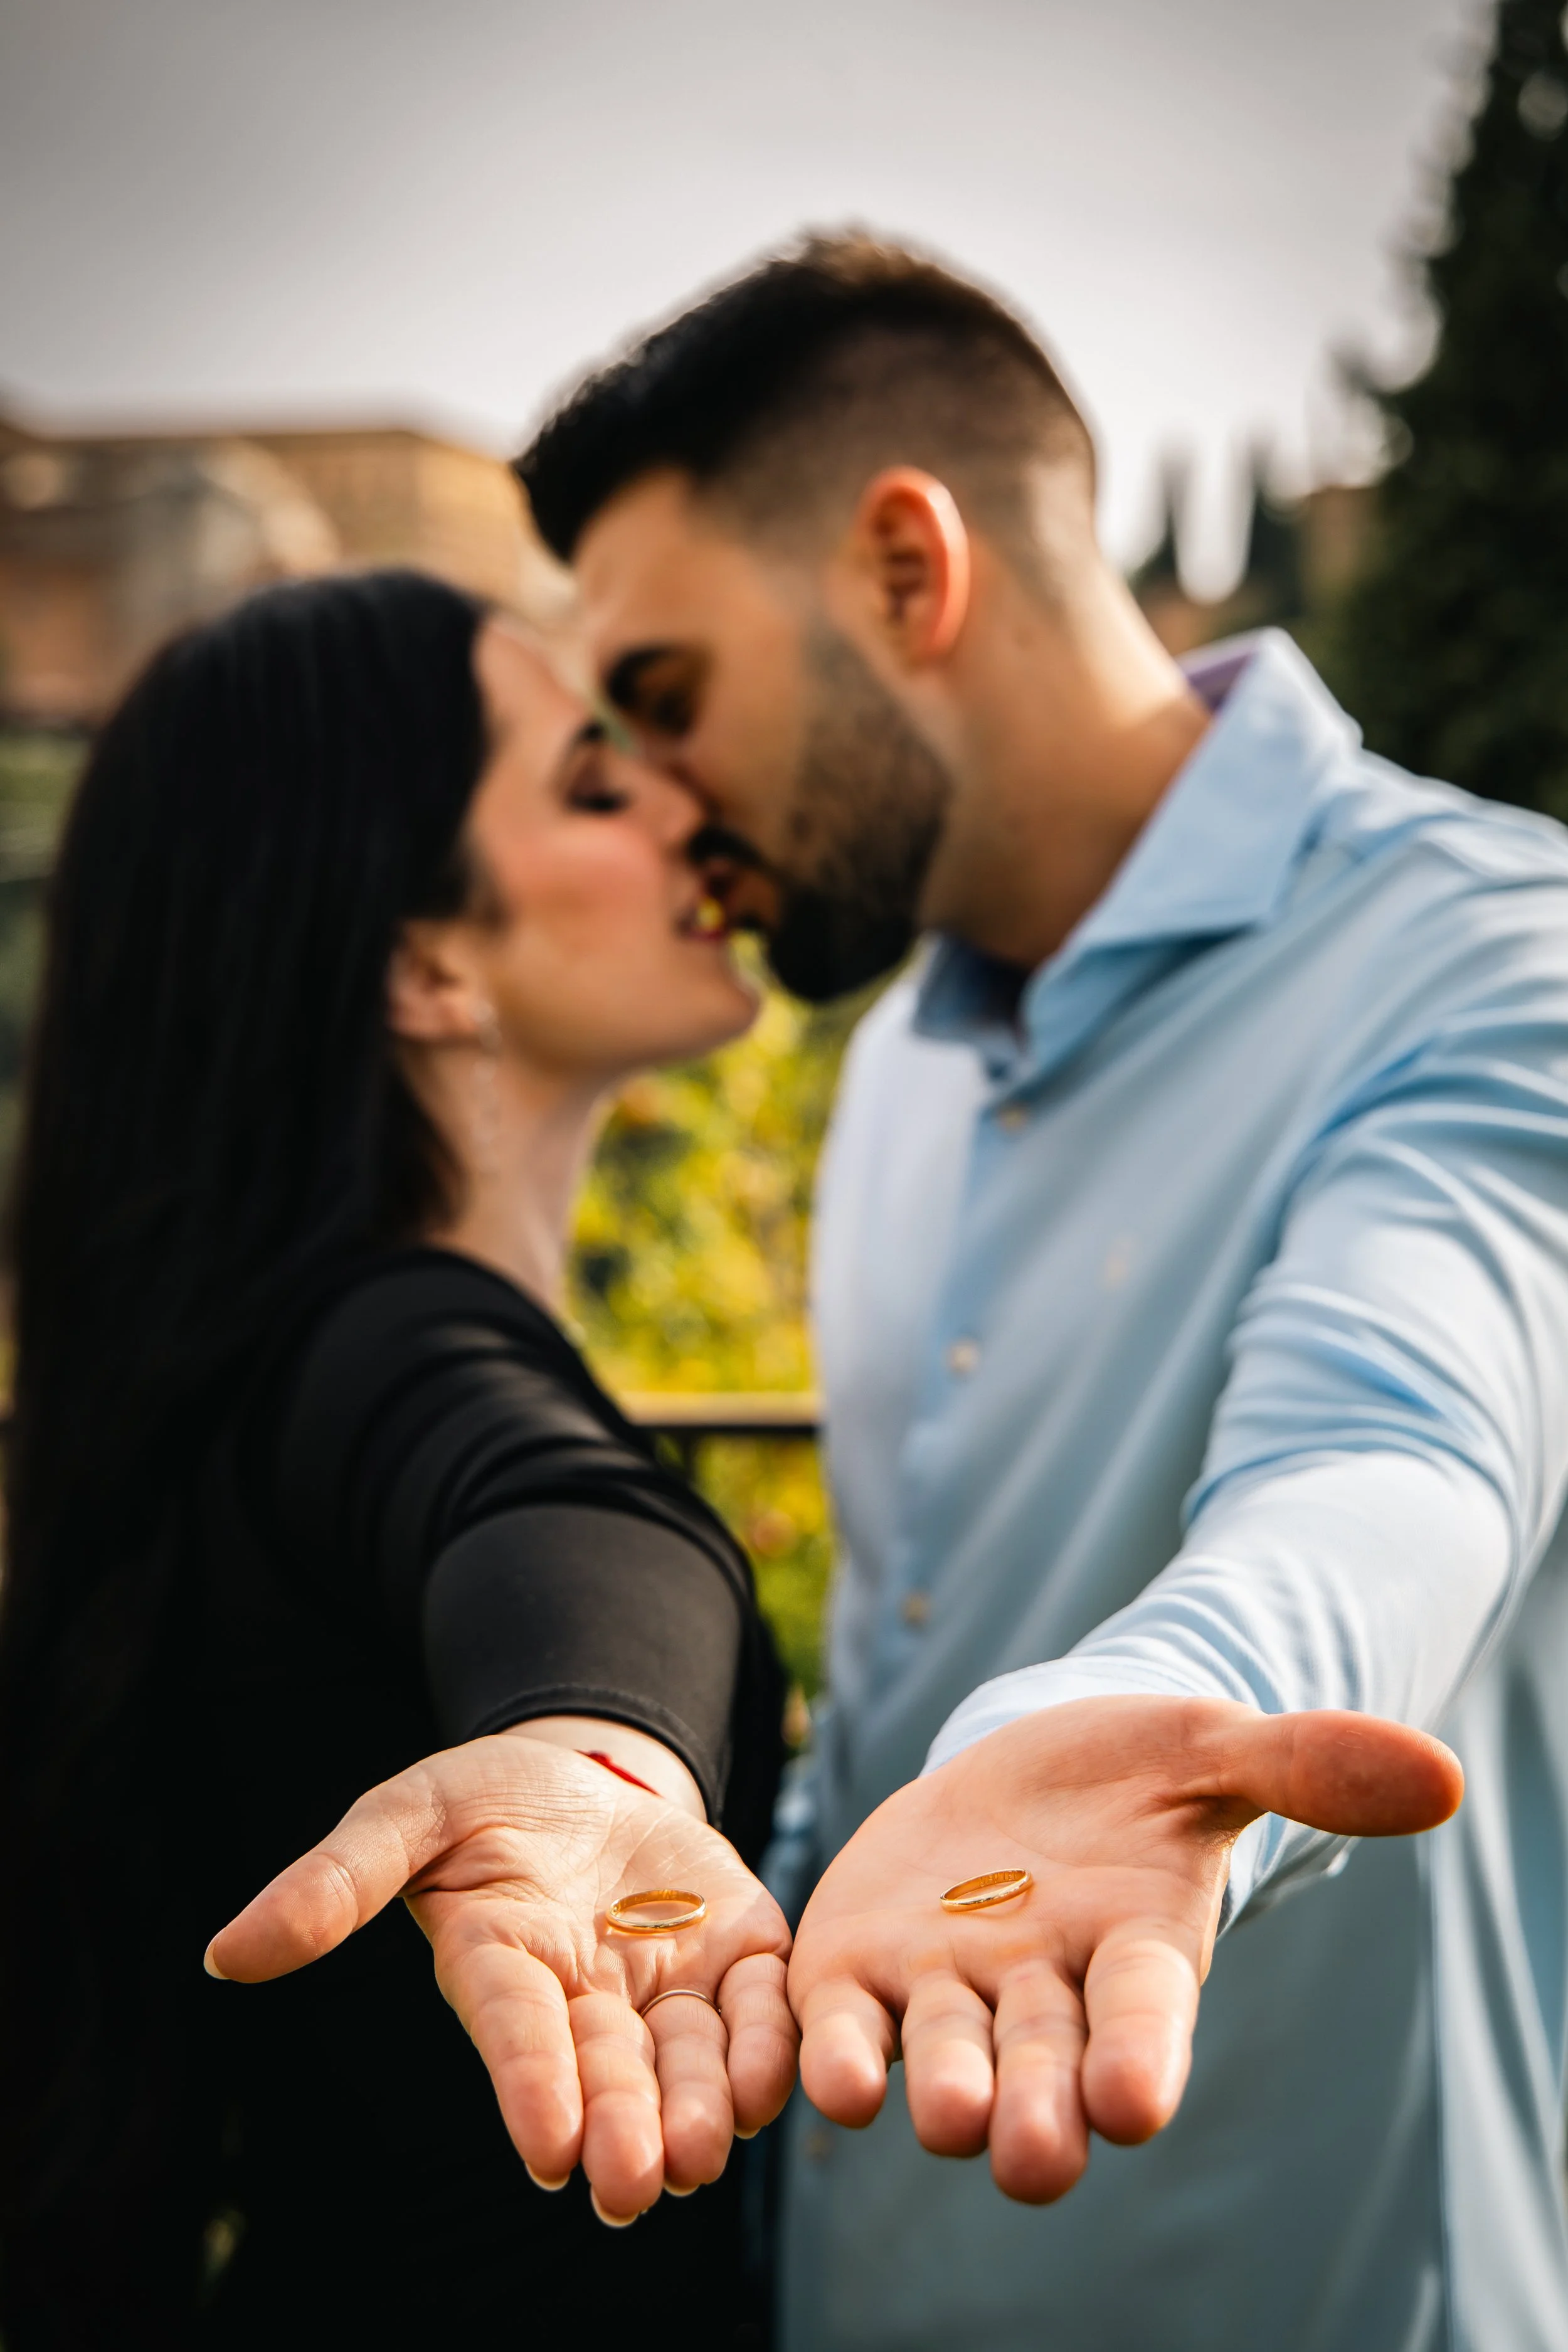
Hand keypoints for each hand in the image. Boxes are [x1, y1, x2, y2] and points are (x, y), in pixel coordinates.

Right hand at [205, 1729, 795, 2221]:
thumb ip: (338, 1881)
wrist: (587, 1771)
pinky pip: (759, 2007)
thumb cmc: (480, 1799)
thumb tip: (227, 1956)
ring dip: (700, 2109)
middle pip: (607, 2073)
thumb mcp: (405, 1814)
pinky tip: (779, 2079)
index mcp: (503, 1967)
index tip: (547, 2151)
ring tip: (704, 2155)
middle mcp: (586, 1999)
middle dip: (621, 2130)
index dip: (531, 2088)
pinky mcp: (737, 1951)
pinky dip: (768, 2043)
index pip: (518, 2034)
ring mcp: (665, 1981)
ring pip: (688, 2061)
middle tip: (634, 2186)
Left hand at [789, 1696, 1461, 2201]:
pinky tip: (806, 2071)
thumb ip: (1310, 1766)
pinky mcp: (857, 1967)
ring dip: (936, 2090)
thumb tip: (1443, 1775)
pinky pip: (836, 2026)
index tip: (1137, 2098)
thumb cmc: (1136, 1771)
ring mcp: (945, 1990)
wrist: (1024, 1763)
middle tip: (1029, 2149)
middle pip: (1041, 2071)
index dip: (1140, 2058)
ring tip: (929, 2106)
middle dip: (1035, 2112)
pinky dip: (823, 2054)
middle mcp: (1041, 1996)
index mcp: (1135, 1954)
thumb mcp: (1213, 1748)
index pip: (1144, 2022)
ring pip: (941, 2060)